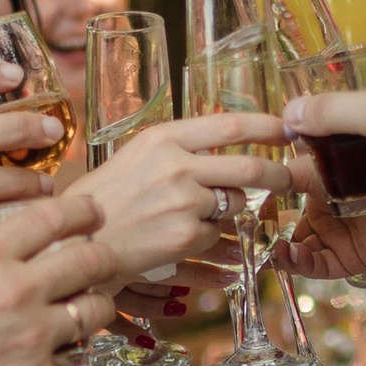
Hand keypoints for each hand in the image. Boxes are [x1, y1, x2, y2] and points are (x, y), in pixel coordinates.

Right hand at [0, 190, 110, 365]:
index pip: (48, 217)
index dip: (79, 210)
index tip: (91, 210)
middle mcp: (15, 291)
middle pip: (89, 259)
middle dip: (102, 257)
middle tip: (102, 261)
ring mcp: (33, 337)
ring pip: (95, 310)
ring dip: (92, 312)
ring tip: (79, 317)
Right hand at [78, 111, 309, 284]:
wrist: (76, 240)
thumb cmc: (106, 198)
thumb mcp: (138, 157)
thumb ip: (179, 149)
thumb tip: (227, 148)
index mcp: (164, 137)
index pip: (231, 125)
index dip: (268, 127)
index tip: (289, 129)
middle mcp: (176, 165)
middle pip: (250, 168)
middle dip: (279, 175)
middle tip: (289, 180)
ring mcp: (182, 202)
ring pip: (234, 205)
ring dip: (233, 212)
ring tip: (207, 215)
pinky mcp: (185, 236)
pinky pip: (216, 236)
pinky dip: (207, 239)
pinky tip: (179, 238)